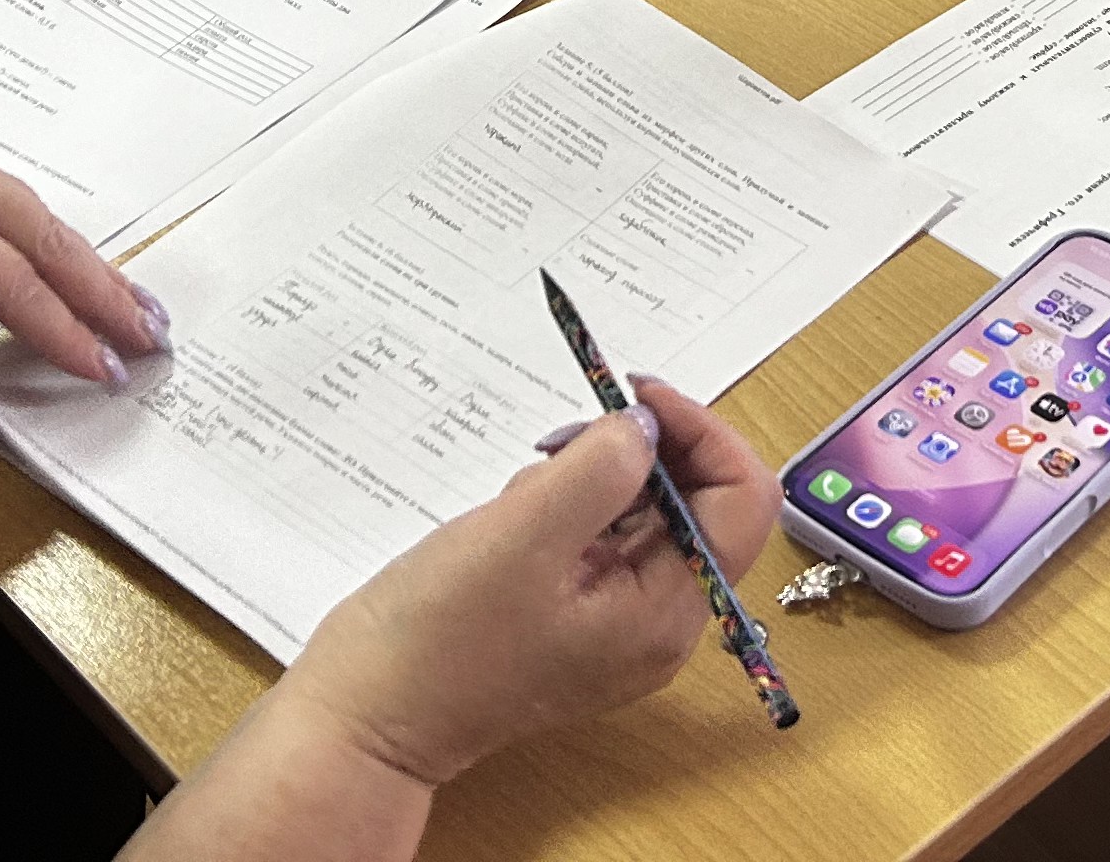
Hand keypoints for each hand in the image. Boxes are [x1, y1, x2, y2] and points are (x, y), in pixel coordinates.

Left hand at [0, 125, 162, 437]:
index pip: (16, 286)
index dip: (65, 336)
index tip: (107, 371)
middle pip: (44, 237)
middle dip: (101, 290)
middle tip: (150, 334)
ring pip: (29, 210)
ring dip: (77, 259)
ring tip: (125, 303)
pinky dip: (37, 233)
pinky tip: (57, 261)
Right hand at [285, 380, 773, 789]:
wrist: (368, 715)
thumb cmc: (438, 640)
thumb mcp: (523, 534)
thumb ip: (600, 469)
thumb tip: (646, 425)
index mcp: (665, 613)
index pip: (741, 501)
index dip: (701, 432)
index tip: (635, 394)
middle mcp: (657, 623)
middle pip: (697, 502)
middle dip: (639, 452)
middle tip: (566, 436)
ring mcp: (616, 622)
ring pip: (645, 512)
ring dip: (595, 476)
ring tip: (525, 492)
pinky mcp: (577, 614)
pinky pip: (601, 535)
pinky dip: (567, 504)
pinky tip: (515, 518)